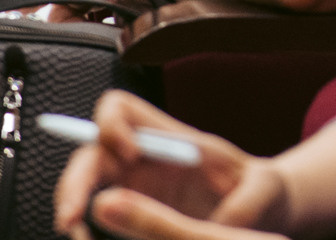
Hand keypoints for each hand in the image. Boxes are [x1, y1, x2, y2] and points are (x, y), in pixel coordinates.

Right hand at [55, 90, 293, 239]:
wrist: (261, 216)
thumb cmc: (261, 191)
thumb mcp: (264, 190)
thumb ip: (245, 204)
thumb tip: (220, 224)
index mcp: (170, 139)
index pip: (121, 109)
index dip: (113, 124)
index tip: (130, 155)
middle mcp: (142, 160)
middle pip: (89, 153)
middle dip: (74, 182)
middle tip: (71, 218)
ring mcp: (131, 190)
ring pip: (83, 189)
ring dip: (72, 211)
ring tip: (78, 237)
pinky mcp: (130, 220)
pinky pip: (96, 222)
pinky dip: (88, 233)